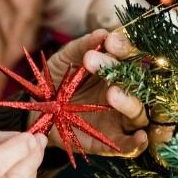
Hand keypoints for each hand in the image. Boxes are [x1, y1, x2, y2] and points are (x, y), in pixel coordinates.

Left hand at [34, 29, 148, 156]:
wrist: (38, 110)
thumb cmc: (56, 81)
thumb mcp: (65, 59)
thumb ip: (83, 47)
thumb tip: (102, 34)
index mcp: (117, 70)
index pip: (130, 57)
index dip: (124, 47)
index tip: (109, 42)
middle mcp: (124, 92)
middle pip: (137, 83)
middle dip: (119, 71)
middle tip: (95, 64)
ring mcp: (120, 118)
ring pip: (138, 111)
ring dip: (129, 102)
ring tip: (111, 94)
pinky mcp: (113, 141)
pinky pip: (131, 144)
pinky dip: (139, 142)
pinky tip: (140, 136)